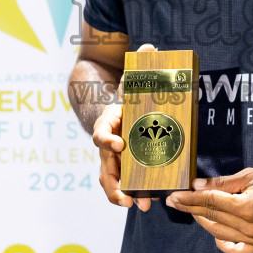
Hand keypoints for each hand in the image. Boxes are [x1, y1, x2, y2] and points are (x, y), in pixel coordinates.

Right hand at [91, 43, 154, 211]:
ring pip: (110, 180)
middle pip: (104, 166)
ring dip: (122, 196)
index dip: (107, 140)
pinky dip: (132, 195)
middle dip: (114, 183)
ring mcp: (114, 159)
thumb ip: (141, 66)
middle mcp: (107, 144)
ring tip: (139, 206)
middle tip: (127, 196)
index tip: (119, 144)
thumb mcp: (131, 81)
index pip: (100, 133)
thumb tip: (152, 46)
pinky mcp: (124, 167)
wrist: (117, 111)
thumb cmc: (126, 98)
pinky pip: (123, 184)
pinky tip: (146, 204)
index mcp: (108, 123)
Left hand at [165, 165, 252, 252]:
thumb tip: (198, 185)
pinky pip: (236, 251)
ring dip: (203, 222)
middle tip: (175, 201)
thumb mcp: (252, 175)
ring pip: (219, 234)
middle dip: (191, 208)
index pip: (210, 202)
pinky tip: (216, 232)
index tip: (174, 195)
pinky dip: (222, 244)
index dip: (189, 198)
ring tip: (193, 211)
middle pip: (211, 218)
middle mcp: (250, 228)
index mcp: (247, 207)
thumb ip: (223, 183)